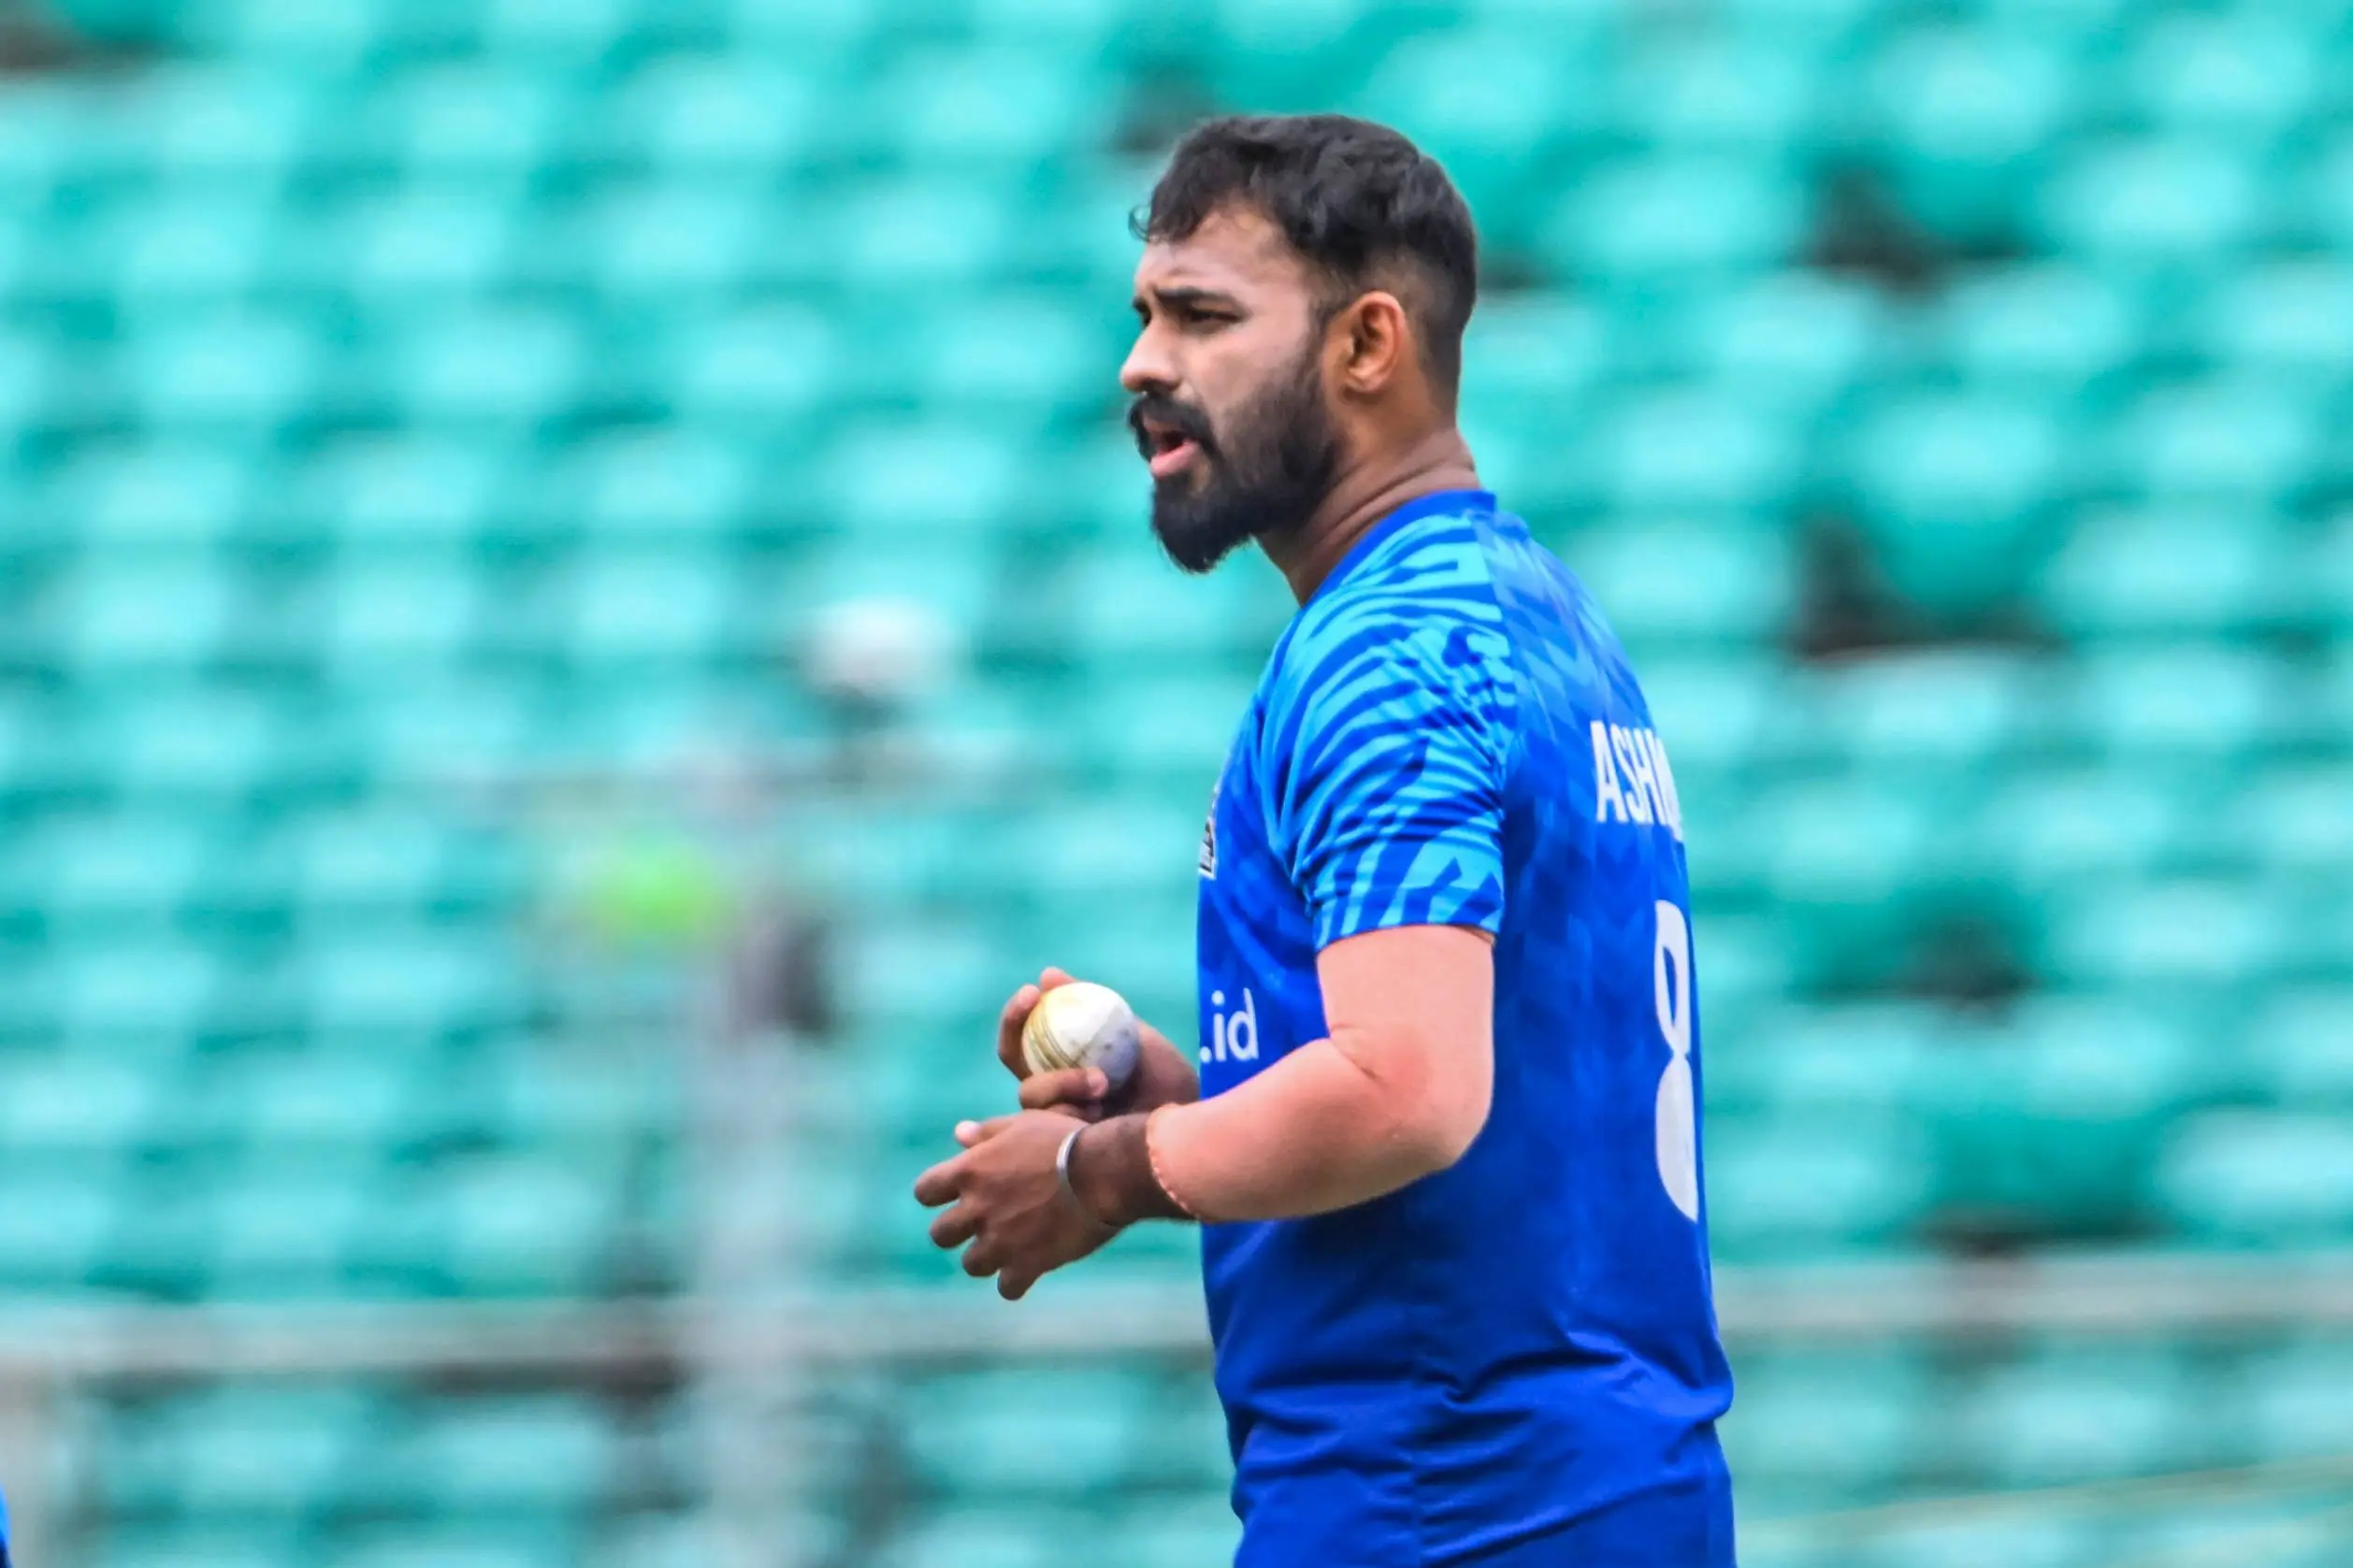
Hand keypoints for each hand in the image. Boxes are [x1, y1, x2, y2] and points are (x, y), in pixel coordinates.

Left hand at [913, 1111, 1116, 1298]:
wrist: (1104, 1172)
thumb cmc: (1064, 1140)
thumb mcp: (1023, 1124)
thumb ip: (987, 1132)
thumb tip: (958, 1132)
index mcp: (970, 1172)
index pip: (924, 1191)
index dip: (937, 1194)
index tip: (954, 1194)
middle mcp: (976, 1210)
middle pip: (941, 1235)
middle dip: (958, 1231)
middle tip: (984, 1223)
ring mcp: (1000, 1241)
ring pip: (972, 1265)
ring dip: (987, 1257)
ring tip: (1010, 1247)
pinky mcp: (1027, 1265)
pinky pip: (1008, 1288)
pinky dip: (1017, 1281)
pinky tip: (1031, 1268)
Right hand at [997, 967, 1200, 1120]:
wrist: (1187, 1132)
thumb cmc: (1166, 1086)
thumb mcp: (1134, 1038)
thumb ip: (1096, 1009)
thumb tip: (1049, 973)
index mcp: (1067, 1065)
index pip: (1027, 1036)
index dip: (1020, 1012)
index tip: (1033, 989)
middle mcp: (1054, 1093)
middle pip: (1013, 1057)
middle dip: (1015, 1026)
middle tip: (1033, 1003)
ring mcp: (1053, 1123)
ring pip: (1029, 1093)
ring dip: (1060, 1080)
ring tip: (1101, 1082)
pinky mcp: (1060, 1152)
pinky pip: (1045, 1125)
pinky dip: (1070, 1111)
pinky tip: (1099, 1113)